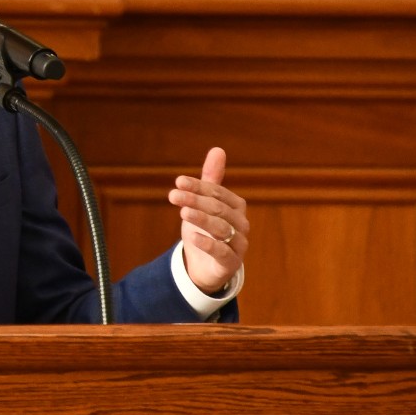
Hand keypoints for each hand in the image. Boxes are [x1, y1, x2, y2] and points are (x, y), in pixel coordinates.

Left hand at [168, 147, 247, 294]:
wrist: (204, 265)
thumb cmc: (205, 229)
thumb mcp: (204, 204)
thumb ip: (210, 179)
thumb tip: (218, 149)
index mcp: (236, 206)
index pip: (217, 192)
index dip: (198, 186)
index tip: (178, 181)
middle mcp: (241, 224)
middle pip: (218, 209)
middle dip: (195, 200)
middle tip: (173, 195)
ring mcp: (238, 244)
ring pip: (221, 229)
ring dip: (201, 219)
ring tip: (183, 212)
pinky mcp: (231, 263)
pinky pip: (222, 252)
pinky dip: (208, 244)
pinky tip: (193, 237)